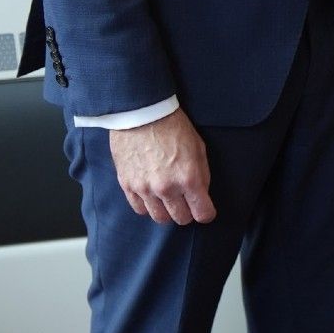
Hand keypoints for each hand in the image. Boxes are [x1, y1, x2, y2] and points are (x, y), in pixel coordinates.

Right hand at [109, 107, 215, 224]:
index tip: (205, 209)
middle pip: (181, 219)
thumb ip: (202, 175)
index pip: (202, 213)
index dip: (206, 213)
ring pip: (160, 218)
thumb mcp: (198, 148)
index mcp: (188, 178)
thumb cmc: (172, 126)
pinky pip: (139, 209)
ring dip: (167, 211)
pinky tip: (152, 195)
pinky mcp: (128, 185)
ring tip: (169, 199)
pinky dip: (148, 206)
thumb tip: (202, 194)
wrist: (142, 113)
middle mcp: (167, 188)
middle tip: (186, 202)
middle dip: (187, 212)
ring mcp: (145, 188)